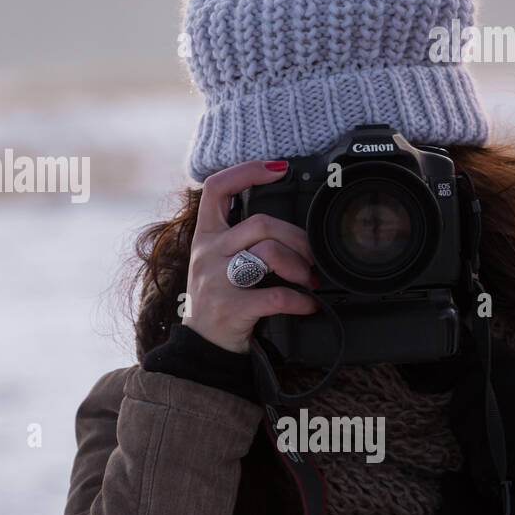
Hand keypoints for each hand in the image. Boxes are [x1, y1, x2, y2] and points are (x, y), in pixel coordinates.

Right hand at [181, 159, 318, 353]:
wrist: (203, 345)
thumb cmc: (218, 299)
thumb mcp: (215, 261)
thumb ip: (237, 237)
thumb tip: (284, 225)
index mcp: (204, 236)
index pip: (217, 188)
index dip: (247, 171)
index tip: (278, 169)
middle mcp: (207, 252)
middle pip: (261, 223)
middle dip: (297, 237)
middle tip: (311, 255)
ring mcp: (216, 280)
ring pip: (269, 253)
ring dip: (299, 266)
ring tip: (307, 279)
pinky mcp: (230, 307)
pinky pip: (276, 295)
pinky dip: (300, 300)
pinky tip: (306, 304)